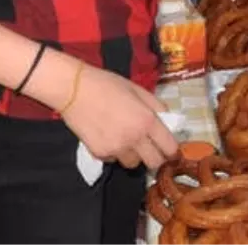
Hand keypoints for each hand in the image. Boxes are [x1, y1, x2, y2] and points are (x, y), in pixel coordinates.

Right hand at [59, 64, 176, 170]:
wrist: (75, 90)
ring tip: (126, 140)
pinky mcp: (99, 154)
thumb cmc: (108, 85)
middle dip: (155, 158)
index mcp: (147, 121)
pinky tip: (108, 137)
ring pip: (133, 163)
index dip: (172, 151)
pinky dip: (114, 152)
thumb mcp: (139, 90)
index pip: (169, 148)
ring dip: (133, 155)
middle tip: (151, 149)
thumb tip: (167, 120)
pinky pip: (113, 159)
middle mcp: (134, 139)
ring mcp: (116, 149)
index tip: (170, 151)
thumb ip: (156, 107)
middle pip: (154, 163)